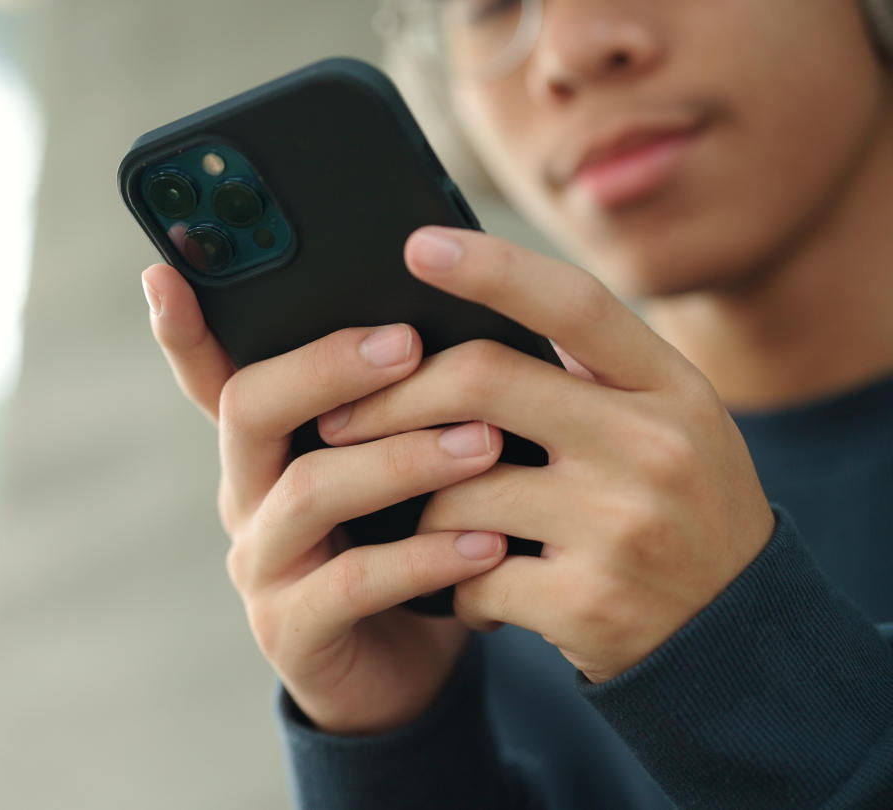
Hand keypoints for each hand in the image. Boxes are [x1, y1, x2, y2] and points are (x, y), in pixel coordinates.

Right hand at [141, 263, 511, 735]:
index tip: (163, 272)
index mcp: (266, 445)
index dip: (182, 327)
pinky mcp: (292, 631)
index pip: (211, 373)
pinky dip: (423, 559)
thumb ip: (401, 401)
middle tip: (408, 343)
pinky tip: (486, 543)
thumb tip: (459, 311)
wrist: (405, 671)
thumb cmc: (406, 542)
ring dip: (399, 461)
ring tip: (483, 443)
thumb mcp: (397, 463)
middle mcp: (245, 495)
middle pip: (249, 409)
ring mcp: (261, 564)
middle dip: (326, 367)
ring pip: (309, 490)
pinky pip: (351, 584)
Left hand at [320, 226, 775, 683]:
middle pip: (482, 382)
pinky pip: (467, 577)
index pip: (572, 303)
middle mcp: (653, 446)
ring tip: (429, 530)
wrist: (738, 643)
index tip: (416, 245)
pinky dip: (449, 587)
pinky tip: (469, 594)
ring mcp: (622, 526)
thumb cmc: (679, 516)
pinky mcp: (588, 604)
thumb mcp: (669, 426)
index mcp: (671, 388)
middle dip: (388, 400)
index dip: (490, 268)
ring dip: (418, 513)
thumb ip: (589, 374)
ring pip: (455, 491)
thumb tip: (464, 314)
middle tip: (337, 420)